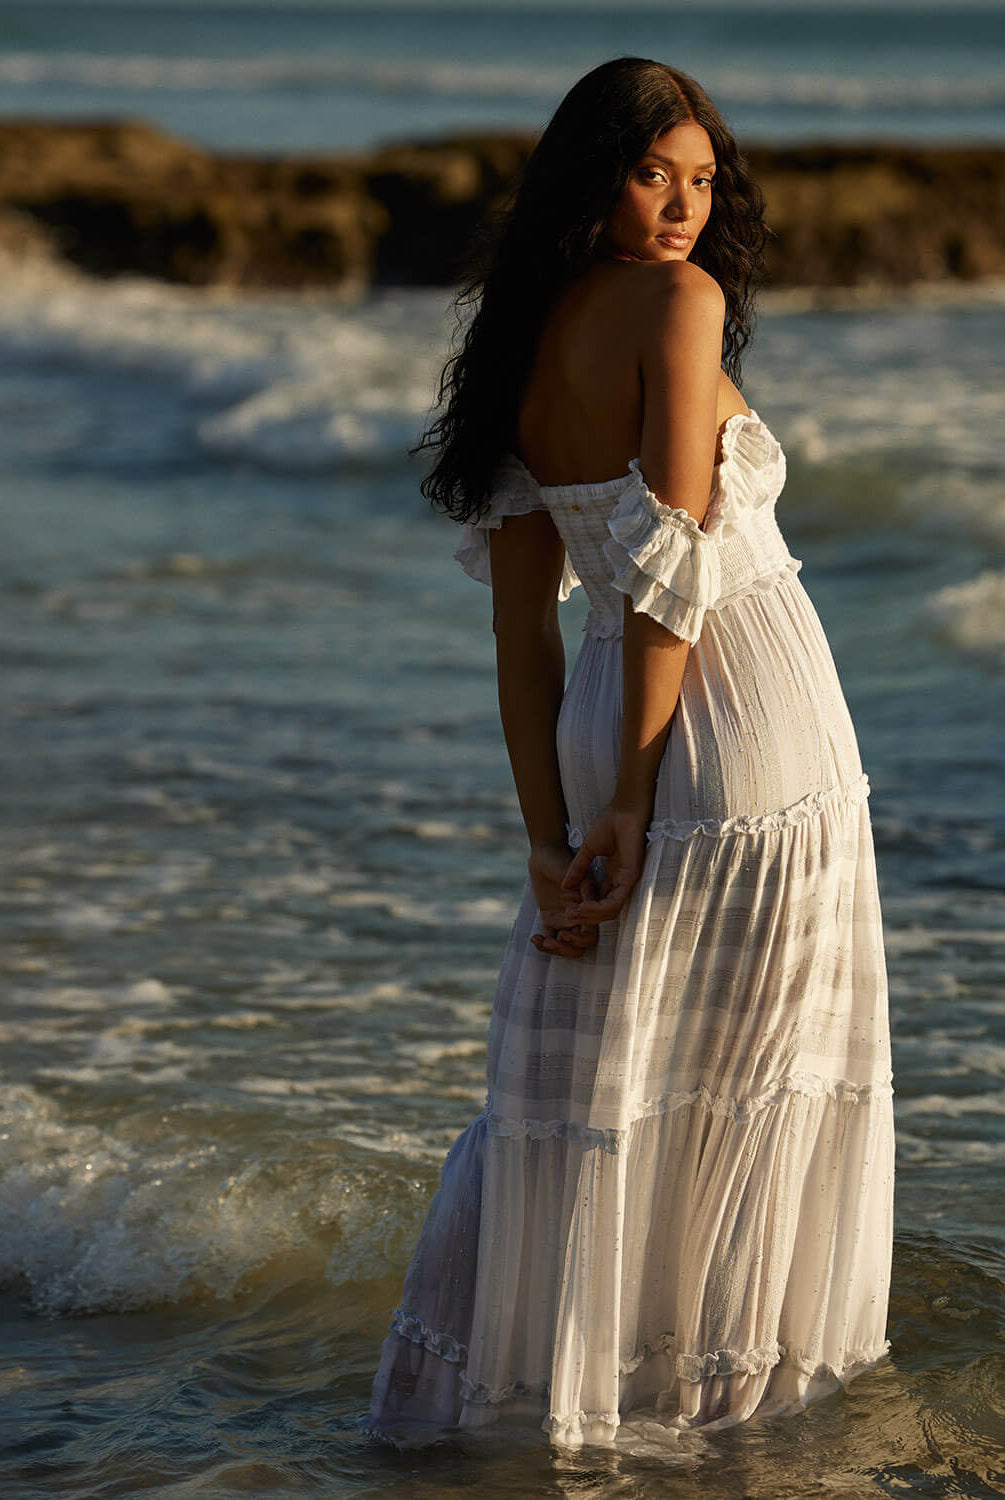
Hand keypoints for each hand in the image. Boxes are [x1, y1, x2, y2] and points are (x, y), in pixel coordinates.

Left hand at [527, 840, 600, 958]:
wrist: (546, 855)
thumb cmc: (563, 861)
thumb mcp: (577, 873)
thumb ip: (586, 890)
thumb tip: (592, 907)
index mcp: (589, 910)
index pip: (592, 933)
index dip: (581, 936)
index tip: (567, 925)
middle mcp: (579, 918)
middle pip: (580, 946)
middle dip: (569, 948)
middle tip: (556, 937)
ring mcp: (564, 920)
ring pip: (565, 946)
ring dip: (556, 949)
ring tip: (544, 941)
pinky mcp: (550, 919)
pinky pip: (549, 938)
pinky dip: (542, 944)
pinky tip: (535, 938)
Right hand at [559, 803, 649, 924]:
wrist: (622, 810)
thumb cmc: (609, 825)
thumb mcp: (588, 851)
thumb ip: (578, 869)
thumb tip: (565, 886)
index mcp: (612, 876)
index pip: (599, 901)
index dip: (583, 908)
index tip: (568, 908)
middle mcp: (620, 881)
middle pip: (604, 911)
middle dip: (585, 916)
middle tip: (568, 916)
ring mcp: (626, 881)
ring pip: (610, 911)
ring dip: (590, 915)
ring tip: (574, 912)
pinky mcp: (630, 878)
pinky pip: (615, 902)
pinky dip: (599, 908)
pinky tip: (584, 906)